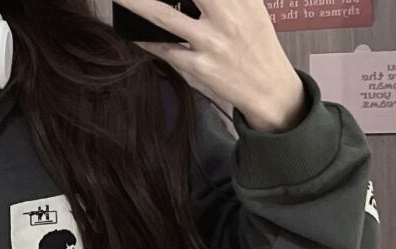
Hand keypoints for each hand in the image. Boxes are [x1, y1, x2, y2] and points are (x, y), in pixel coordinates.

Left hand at [116, 0, 309, 131]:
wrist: (268, 86)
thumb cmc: (255, 43)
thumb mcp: (250, 7)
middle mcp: (225, 15)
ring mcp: (209, 43)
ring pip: (165, 17)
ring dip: (137, 4)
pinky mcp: (197, 67)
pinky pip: (164, 50)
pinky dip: (146, 40)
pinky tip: (133, 32)